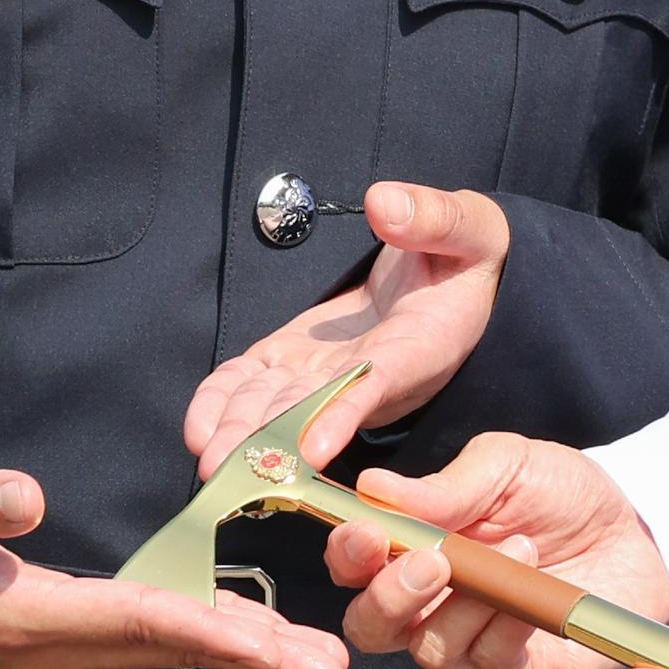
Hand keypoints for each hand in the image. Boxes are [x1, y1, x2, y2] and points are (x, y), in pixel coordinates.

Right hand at [0, 463, 349, 668]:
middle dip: (258, 659)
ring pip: (169, 650)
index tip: (276, 645)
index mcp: (26, 616)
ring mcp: (60, 647)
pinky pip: (151, 640)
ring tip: (318, 660)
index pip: (139, 621)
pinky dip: (208, 639)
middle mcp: (54, 645)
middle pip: (174, 649)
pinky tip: (251, 634)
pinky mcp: (62, 635)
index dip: (212, 629)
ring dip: (244, 655)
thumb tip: (25, 494)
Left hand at [185, 183, 513, 470]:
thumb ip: (433, 219)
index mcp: (420, 347)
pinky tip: (198, 422)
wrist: (456, 276)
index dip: (342, 415)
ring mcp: (331, 369)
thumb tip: (384, 203)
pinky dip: (227, 399)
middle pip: (314, 410)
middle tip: (226, 465)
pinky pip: (258, 380)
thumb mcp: (471, 230)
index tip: (312, 448)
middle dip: (268, 437)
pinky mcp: (301, 356)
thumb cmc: (469, 255)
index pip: (377, 385)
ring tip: (205, 456)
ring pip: (279, 402)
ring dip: (241, 430)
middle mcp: (371, 374)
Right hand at [322, 433, 668, 668]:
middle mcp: (430, 606)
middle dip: (389, 597)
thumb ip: (447, 484)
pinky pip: (491, 664)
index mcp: (413, 550)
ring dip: (470, 598)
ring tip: (522, 547)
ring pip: (430, 647)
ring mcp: (473, 645)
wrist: (639, 530)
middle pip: (371, 627)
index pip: (354, 567)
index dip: (348, 555)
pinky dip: (506, 627)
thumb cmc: (562, 497)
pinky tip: (532, 588)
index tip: (368, 532)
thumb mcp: (509, 465)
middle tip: (432, 559)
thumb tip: (373, 488)